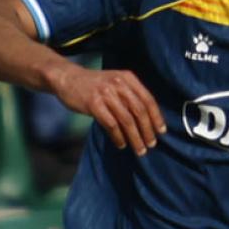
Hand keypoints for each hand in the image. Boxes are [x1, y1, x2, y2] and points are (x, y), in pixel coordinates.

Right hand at [48, 63, 164, 154]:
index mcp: (127, 78)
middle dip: (147, 130)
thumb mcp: (115, 82)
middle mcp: (118, 84)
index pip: (148, 99)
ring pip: (126, 120)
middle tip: (151, 144)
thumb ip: (129, 95)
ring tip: (139, 149)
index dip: (156, 117)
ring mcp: (105, 94)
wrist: (67, 78)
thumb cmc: (94, 85)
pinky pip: (111, 124)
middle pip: (139, 111)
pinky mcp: (93, 104)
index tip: (161, 131)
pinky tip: (121, 144)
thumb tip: (147, 120)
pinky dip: (118, 137)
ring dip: (135, 138)